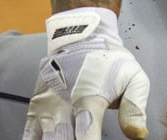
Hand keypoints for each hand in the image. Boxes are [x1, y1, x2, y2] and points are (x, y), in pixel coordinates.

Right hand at [24, 7, 149, 139]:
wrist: (82, 37)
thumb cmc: (110, 62)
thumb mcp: (133, 77)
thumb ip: (135, 107)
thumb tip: (138, 134)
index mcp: (89, 96)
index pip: (87, 130)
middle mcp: (63, 102)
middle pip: (62, 137)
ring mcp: (47, 105)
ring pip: (45, 136)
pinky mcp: (36, 107)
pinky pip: (28, 133)